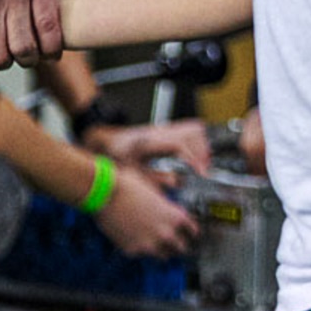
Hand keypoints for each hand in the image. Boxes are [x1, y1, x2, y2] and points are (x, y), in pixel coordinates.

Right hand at [95, 163, 197, 258]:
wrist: (105, 192)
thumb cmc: (128, 185)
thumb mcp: (154, 189)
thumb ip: (164, 204)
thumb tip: (165, 208)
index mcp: (175, 217)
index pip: (193, 231)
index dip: (191, 231)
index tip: (189, 233)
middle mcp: (166, 233)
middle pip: (182, 248)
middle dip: (178, 245)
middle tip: (174, 243)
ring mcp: (149, 245)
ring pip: (164, 257)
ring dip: (161, 251)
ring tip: (157, 246)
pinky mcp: (132, 250)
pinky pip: (141, 254)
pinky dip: (139, 249)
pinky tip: (134, 240)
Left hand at [98, 116, 212, 175]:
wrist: (107, 142)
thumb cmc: (118, 158)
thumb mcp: (132, 173)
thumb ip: (154, 179)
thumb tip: (176, 182)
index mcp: (150, 143)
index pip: (179, 146)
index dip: (192, 159)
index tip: (200, 173)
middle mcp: (159, 132)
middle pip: (192, 133)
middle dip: (202, 152)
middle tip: (202, 171)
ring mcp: (164, 128)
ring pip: (193, 129)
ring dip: (201, 146)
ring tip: (201, 164)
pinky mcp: (166, 129)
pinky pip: (188, 129)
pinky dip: (197, 142)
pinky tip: (195, 156)